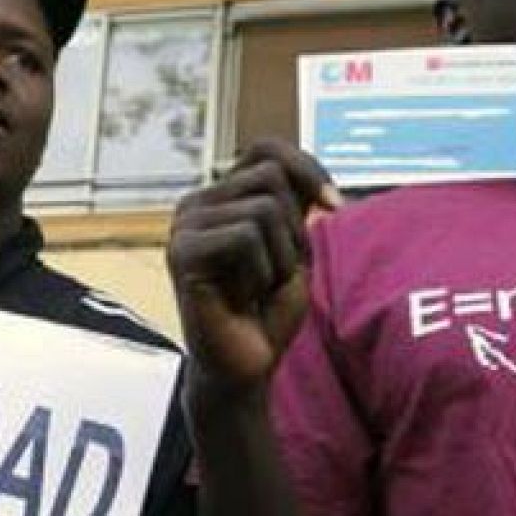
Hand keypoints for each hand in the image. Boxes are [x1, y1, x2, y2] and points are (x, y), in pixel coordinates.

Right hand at [168, 140, 341, 393]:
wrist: (245, 366)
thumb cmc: (267, 310)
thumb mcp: (294, 247)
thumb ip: (297, 203)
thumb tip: (318, 178)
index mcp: (222, 196)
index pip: (268, 149)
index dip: (307, 168)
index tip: (334, 206)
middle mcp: (197, 203)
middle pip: (270, 177)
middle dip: (294, 229)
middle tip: (277, 272)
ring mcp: (185, 225)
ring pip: (263, 209)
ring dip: (279, 258)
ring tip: (257, 288)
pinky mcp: (181, 251)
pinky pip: (245, 237)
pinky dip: (260, 272)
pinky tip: (241, 297)